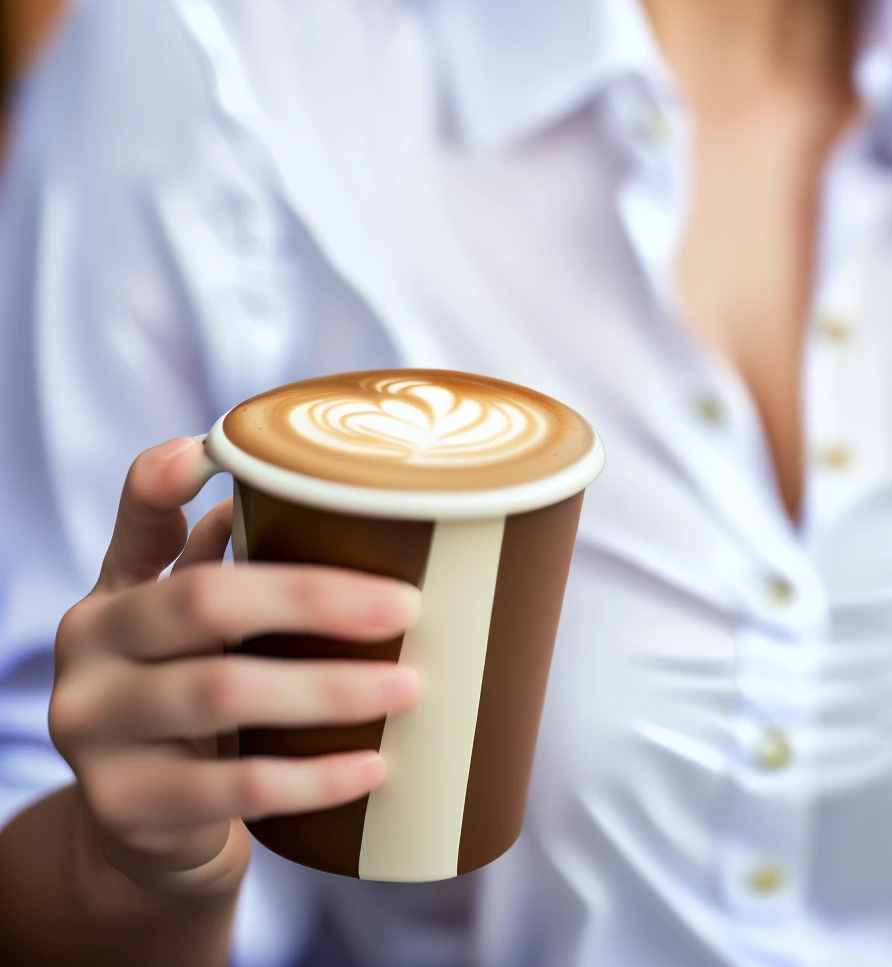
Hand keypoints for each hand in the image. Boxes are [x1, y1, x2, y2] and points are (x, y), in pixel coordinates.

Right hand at [48, 436, 420, 899]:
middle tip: (406, 606)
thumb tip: (325, 499)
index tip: (211, 452)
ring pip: (222, 692)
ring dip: (329, 689)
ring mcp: (95, 732)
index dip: (163, 482)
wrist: (143, 836)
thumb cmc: (192, 702)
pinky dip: (313, 778)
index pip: (135, 519)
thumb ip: (230, 565)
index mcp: (112, 596)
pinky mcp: (125, 807)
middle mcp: (88, 653)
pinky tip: (371, 767)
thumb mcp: (195, 635)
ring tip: (406, 687)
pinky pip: (234, 787)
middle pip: (203, 599)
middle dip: (314, 597)